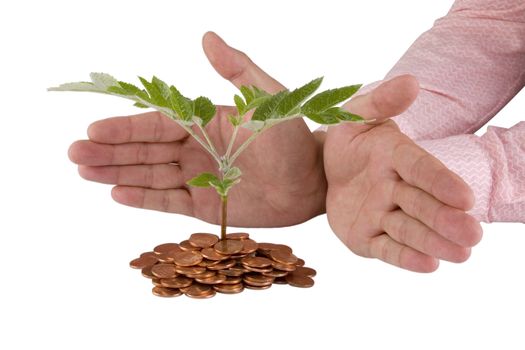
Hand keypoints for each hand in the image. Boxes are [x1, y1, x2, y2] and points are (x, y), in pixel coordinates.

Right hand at [68, 32, 325, 226]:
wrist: (314, 181)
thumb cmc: (293, 137)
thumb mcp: (267, 97)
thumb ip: (238, 69)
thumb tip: (207, 37)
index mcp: (206, 122)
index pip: (157, 123)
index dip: (125, 127)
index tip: (94, 129)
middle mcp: (197, 150)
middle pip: (146, 150)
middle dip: (110, 151)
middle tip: (75, 154)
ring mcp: (200, 179)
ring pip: (151, 175)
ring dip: (118, 173)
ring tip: (85, 172)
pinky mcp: (207, 206)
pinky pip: (169, 202)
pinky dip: (144, 198)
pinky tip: (117, 194)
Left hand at [323, 75, 482, 271]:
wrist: (322, 172)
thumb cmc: (346, 142)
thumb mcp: (352, 117)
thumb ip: (379, 102)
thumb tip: (410, 82)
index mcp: (395, 156)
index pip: (420, 168)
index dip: (440, 181)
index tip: (464, 196)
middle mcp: (394, 188)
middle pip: (421, 204)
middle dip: (445, 218)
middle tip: (472, 233)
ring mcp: (383, 215)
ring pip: (409, 230)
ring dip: (433, 242)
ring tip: (461, 254)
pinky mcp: (368, 238)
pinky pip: (387, 249)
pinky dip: (406, 257)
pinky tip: (429, 265)